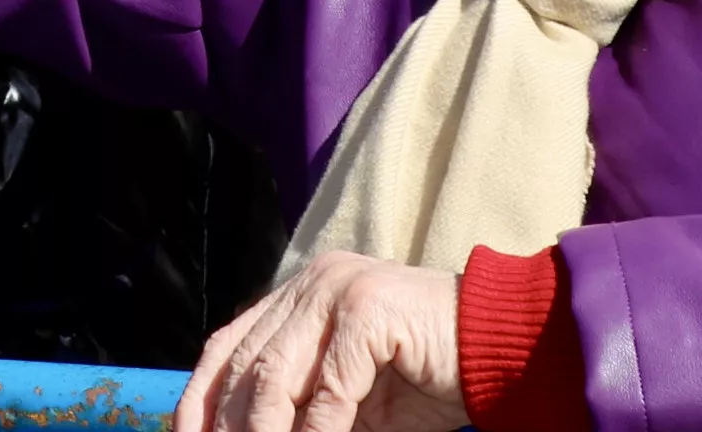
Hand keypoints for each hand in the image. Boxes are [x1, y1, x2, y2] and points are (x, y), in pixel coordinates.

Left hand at [174, 253, 467, 431]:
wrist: (503, 352)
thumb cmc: (426, 381)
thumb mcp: (348, 403)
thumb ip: (300, 412)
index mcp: (297, 297)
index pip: (225, 348)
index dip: (198, 402)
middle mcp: (311, 284)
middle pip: (245, 366)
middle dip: (230, 428)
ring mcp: (338, 290)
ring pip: (275, 376)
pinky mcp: (370, 309)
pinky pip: (329, 388)